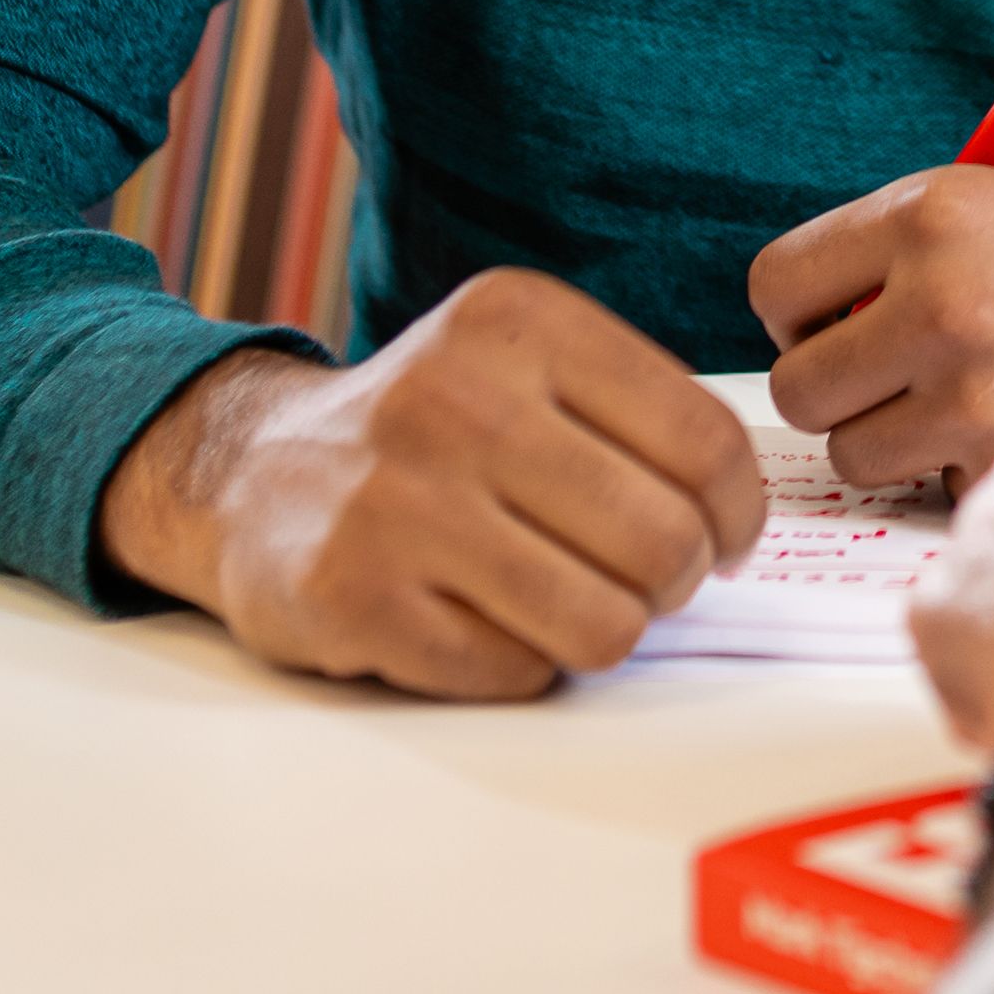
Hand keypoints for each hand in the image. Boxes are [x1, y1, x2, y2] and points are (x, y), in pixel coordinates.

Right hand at [92, 268, 765, 698]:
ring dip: (608, 630)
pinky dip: (523, 662)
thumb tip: (742, 514)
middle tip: (646, 580)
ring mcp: (399, 501)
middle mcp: (458, 398)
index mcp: (520, 323)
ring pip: (603, 622)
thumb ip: (634, 413)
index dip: (737, 512)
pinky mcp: (355, 597)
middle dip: (675, 582)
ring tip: (573, 602)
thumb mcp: (526, 364)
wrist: (252, 474)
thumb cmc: (431, 430)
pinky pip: (518, 670)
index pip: (703, 439)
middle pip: (662, 540)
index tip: (724, 536)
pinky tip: (482, 619)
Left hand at [750, 124, 993, 488]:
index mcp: (936, 213)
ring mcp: (978, 397)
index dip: (800, 310)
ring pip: (858, 456)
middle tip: (898, 372)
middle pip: (800, 388)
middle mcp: (942, 304)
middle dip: (842, 385)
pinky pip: (935, 494)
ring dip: (898, 440)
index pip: (776, 286)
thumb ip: (932, 210)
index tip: (836, 319)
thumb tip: (843, 281)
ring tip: (968, 404)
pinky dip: (965, 478)